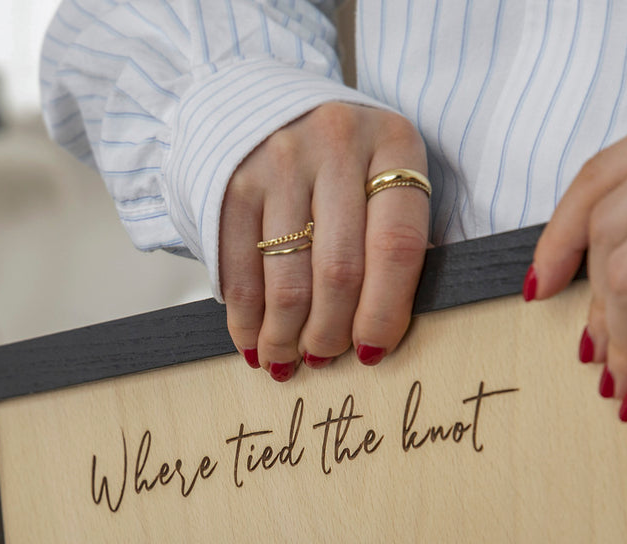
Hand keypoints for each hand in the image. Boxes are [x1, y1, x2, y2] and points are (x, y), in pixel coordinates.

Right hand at [219, 103, 429, 380]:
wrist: (258, 100)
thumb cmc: (337, 161)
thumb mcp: (382, 174)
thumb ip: (393, 237)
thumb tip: (382, 335)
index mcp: (393, 144)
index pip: (397, 247)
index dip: (383, 313)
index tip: (371, 352)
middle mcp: (336, 143)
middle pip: (339, 271)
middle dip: (329, 334)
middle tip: (323, 359)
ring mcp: (278, 159)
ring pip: (287, 280)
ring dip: (285, 336)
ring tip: (286, 360)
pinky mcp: (230, 182)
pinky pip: (240, 272)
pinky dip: (246, 320)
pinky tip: (254, 342)